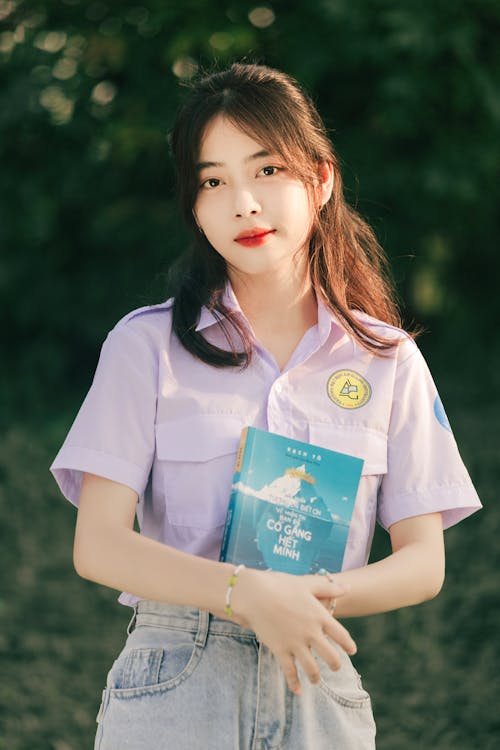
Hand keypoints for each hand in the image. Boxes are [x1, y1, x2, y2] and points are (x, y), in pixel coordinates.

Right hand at [227, 568, 355, 694]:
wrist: (255, 594)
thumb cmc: (281, 585)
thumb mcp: (306, 583)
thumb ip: (328, 588)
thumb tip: (348, 587)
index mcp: (319, 616)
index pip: (341, 636)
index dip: (348, 645)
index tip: (352, 651)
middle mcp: (310, 632)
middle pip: (331, 657)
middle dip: (335, 665)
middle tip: (335, 667)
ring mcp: (295, 643)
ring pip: (312, 669)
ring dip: (316, 677)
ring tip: (316, 680)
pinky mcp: (280, 650)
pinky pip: (290, 671)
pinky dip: (294, 683)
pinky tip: (297, 691)